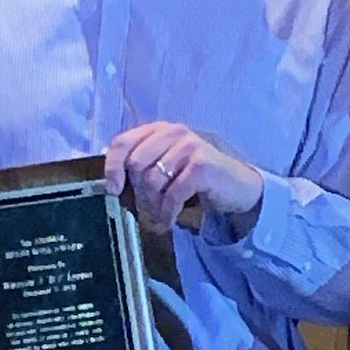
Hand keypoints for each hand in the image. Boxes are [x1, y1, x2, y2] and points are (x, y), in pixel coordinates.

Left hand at [103, 120, 263, 233]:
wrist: (238, 186)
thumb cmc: (197, 178)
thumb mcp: (168, 165)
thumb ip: (142, 164)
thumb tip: (111, 180)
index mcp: (160, 129)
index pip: (123, 142)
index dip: (112, 167)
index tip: (113, 189)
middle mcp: (174, 132)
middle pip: (136, 165)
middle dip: (139, 193)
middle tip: (148, 208)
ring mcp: (189, 146)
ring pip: (152, 181)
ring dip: (153, 206)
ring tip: (161, 214)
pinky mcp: (201, 166)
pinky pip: (172, 194)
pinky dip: (167, 213)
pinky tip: (170, 220)